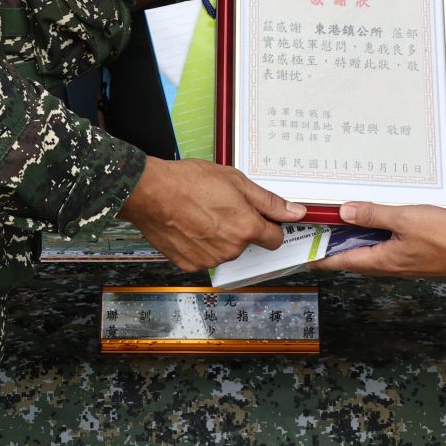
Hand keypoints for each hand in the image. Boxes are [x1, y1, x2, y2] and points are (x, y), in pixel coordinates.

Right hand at [119, 156, 305, 272]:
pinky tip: (189, 226)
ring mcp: (209, 260)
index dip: (269, 225)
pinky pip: (204, 257)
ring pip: (225, 251)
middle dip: (240, 228)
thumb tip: (296, 212)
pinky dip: (200, 245)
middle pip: (247, 243)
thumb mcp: (235, 181)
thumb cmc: (189, 181)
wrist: (150, 192)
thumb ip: (268, 201)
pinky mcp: (189, 265)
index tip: (258, 217)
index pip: (275, 239)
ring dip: (219, 237)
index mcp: (247, 228)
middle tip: (220, 206)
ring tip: (201, 214)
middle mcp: (231, 249)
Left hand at [307, 201, 445, 278]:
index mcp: (383, 260)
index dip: (322, 258)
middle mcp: (392, 266)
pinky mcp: (418, 256)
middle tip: (320, 235)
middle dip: (336, 248)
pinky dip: (378, 236)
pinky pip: (390, 247)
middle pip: (356, 258)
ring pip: (374, 252)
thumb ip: (373, 214)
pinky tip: (380, 223)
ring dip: (358, 240)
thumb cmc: (444, 237)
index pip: (343, 261)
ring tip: (345, 225)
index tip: (305, 256)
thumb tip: (344, 212)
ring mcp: (406, 262)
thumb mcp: (404, 218)